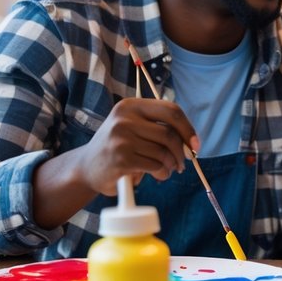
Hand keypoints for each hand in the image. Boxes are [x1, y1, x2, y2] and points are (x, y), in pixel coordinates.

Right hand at [76, 97, 197, 195]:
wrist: (86, 168)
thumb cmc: (117, 147)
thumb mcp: (133, 127)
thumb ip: (158, 127)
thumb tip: (191, 141)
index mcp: (131, 106)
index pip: (170, 110)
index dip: (187, 128)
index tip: (195, 144)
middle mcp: (124, 118)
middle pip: (169, 134)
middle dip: (181, 152)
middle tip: (182, 164)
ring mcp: (121, 138)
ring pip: (163, 152)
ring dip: (171, 165)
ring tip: (166, 171)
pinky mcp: (121, 159)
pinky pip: (155, 166)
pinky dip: (162, 173)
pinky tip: (157, 175)